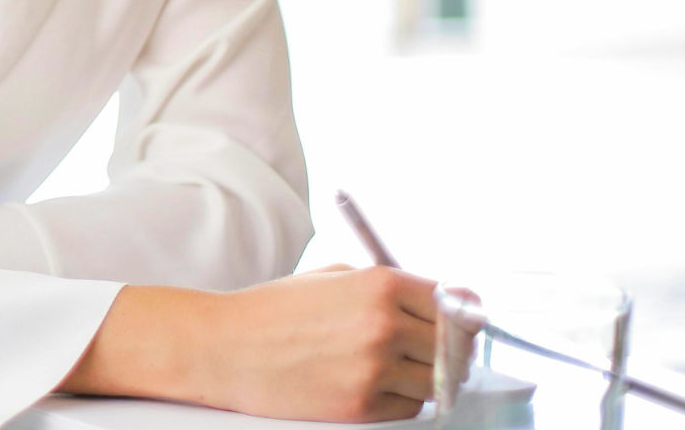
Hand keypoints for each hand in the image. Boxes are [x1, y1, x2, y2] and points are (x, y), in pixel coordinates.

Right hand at [57, 265, 438, 422]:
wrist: (226, 347)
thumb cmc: (276, 309)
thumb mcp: (334, 276)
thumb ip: (388, 285)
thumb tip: (441, 301)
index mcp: (379, 284)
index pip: (451, 303)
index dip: (457, 313)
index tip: (459, 322)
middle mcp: (383, 325)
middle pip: (453, 345)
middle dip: (449, 347)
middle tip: (435, 349)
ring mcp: (374, 369)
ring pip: (436, 381)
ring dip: (426, 376)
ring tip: (397, 366)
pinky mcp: (361, 407)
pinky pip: (409, 408)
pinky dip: (401, 399)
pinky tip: (375, 383)